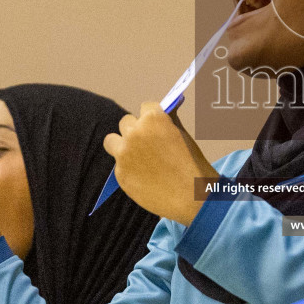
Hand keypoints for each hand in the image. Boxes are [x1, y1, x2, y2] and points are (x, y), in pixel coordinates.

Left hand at [102, 101, 217, 225]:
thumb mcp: (183, 136)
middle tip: (147, 142)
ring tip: (133, 155)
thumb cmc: (192, 165)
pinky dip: (127, 167)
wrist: (191, 197)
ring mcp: (124, 153)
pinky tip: (143, 176)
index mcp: (154, 119)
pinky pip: (118, 163)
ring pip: (111, 140)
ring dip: (121, 144)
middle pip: (126, 122)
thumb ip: (171, 119)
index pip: (146, 107)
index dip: (153, 116)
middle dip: (136, 129)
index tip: (156, 124)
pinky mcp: (120, 173)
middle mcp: (135, 133)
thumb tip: (170, 106)